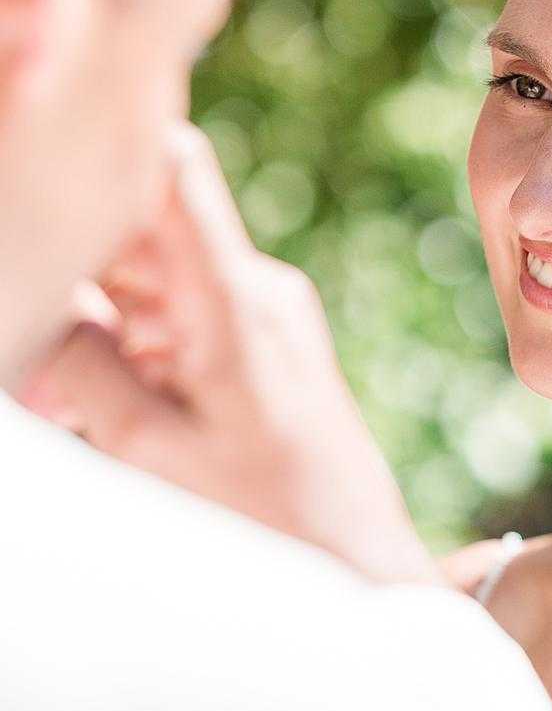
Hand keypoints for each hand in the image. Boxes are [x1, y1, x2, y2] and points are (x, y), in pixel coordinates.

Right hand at [22, 124, 442, 585]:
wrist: (359, 562)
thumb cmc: (270, 518)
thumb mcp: (153, 450)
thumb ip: (81, 366)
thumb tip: (33, 306)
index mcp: (234, 296)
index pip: (171, 164)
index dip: (105, 148)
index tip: (41, 175)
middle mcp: (251, 287)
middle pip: (138, 226)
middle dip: (67, 272)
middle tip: (33, 357)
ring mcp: (256, 313)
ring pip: (141, 281)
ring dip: (84, 326)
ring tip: (56, 402)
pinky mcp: (255, 344)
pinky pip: (168, 322)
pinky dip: (120, 355)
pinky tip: (88, 416)